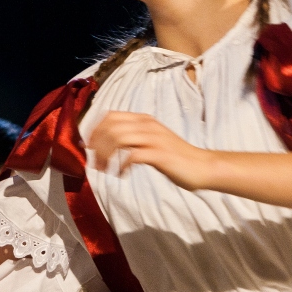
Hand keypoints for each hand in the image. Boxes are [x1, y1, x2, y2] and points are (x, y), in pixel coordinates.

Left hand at [87, 110, 211, 190]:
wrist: (202, 166)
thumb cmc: (175, 157)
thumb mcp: (152, 141)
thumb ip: (133, 138)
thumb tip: (108, 143)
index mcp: (144, 120)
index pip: (110, 115)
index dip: (95, 129)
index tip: (89, 146)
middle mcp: (147, 125)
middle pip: (110, 126)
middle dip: (97, 144)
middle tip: (94, 162)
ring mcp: (154, 139)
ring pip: (118, 138)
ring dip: (106, 155)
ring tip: (105, 169)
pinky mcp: (159, 154)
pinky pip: (131, 156)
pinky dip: (121, 166)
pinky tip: (122, 175)